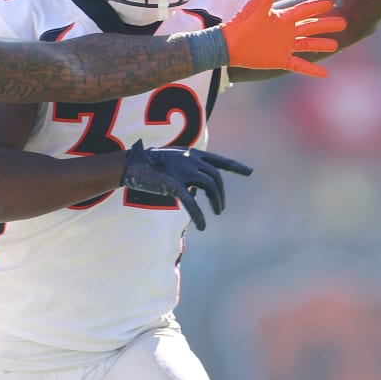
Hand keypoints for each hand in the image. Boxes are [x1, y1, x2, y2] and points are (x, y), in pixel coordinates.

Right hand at [121, 141, 252, 230]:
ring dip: (216, 201)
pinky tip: (202, 226)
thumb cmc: (149, 165)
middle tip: (220, 209)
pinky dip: (199, 215)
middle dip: (221, 194)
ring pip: (209, 186)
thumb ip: (187, 168)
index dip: (236, 166)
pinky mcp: (174, 184)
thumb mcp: (172, 162)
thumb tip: (197, 184)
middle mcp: (191, 159)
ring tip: (216, 213)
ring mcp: (183, 170)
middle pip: (215, 177)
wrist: (130, 165)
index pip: (219, 160)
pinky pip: (191, 202)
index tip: (250, 172)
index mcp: (192, 153)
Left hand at [222, 0, 345, 77]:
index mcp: (283, 18)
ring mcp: (285, 46)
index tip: (332, 1)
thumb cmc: (242, 23)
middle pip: (312, 27)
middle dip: (327, 25)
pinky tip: (325, 73)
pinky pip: (300, 65)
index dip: (317, 6)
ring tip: (337, 44)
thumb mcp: (258, 5)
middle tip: (344, 22)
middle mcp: (287, 32)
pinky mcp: (281, 60)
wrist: (229, 45)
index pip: (304, 11)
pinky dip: (312, 69)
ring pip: (309, 45)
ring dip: (322, 44)